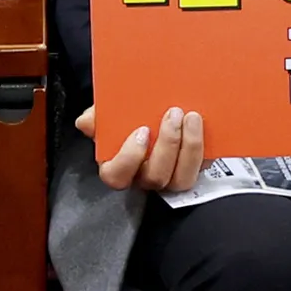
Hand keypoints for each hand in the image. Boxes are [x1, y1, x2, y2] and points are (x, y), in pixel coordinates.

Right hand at [83, 101, 207, 194]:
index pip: (117, 176)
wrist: (163, 111)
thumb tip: (86, 122)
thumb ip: (99, 117)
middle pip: (155, 177)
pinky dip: (205, 147)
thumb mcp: (112, 113)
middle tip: (172, 114)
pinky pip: (202, 167)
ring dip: (190, 147)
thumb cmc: (131, 117)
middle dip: (167, 146)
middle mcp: (145, 176)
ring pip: (181, 178)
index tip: (141, 132)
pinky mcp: (195, 169)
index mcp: (120, 165)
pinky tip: (203, 124)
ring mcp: (171, 176)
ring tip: (192, 117)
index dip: (129, 158)